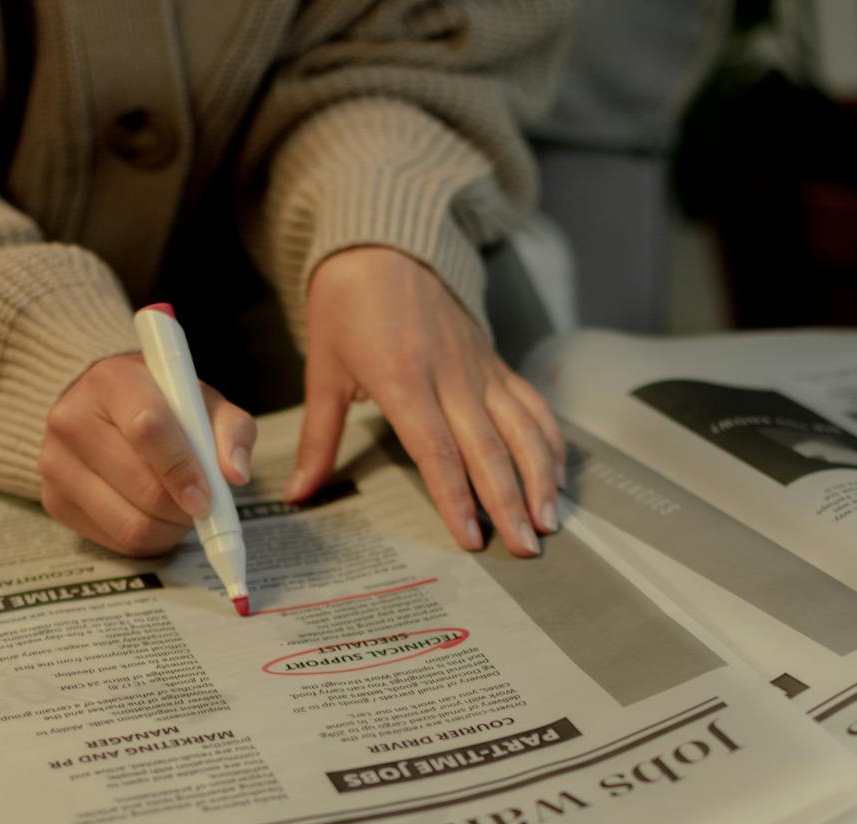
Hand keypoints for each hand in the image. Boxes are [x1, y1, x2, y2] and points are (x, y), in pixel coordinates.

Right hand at [39, 353, 255, 556]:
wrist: (102, 409)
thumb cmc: (161, 404)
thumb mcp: (201, 401)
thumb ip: (230, 430)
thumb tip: (235, 474)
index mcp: (111, 381)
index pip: (148, 430)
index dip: (183, 469)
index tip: (207, 497)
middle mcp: (72, 419)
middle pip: (142, 486)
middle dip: (183, 509)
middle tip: (202, 507)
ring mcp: (55, 463)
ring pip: (129, 523)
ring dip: (168, 530)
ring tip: (180, 512)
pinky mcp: (53, 500)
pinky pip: (114, 542)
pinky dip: (147, 540)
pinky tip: (153, 517)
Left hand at [295, 246, 565, 556]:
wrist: (384, 241)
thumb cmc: (347, 305)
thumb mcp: (323, 369)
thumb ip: (318, 438)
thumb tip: (298, 493)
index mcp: (403, 379)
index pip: (437, 450)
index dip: (456, 497)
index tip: (471, 538)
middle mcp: (450, 376)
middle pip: (489, 448)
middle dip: (510, 502)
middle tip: (527, 548)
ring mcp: (479, 368)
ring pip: (522, 427)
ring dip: (540, 476)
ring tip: (550, 520)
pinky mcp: (495, 362)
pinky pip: (532, 404)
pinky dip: (550, 440)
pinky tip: (558, 475)